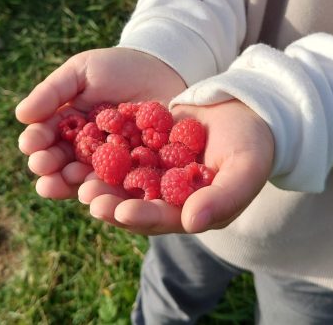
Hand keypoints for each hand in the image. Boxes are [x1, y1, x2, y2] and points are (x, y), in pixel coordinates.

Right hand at [15, 48, 185, 198]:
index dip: (36, 142)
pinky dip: (110, 188)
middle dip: (50, 168)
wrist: (165, 69)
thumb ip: (52, 92)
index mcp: (66, 127)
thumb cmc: (118, 67)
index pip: (45, 138)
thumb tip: (20, 115)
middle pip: (61, 164)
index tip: (30, 144)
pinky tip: (100, 188)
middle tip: (43, 167)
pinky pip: (121, 183)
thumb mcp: (82, 71)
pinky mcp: (137, 172)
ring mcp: (111, 164)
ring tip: (67, 180)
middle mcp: (84, 150)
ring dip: (73, 183)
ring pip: (86, 179)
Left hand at [79, 99, 273, 234]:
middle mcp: (169, 197)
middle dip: (111, 203)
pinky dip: (105, 150)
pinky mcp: (147, 148)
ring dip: (101, 181)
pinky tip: (84, 145)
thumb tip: (192, 223)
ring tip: (78, 179)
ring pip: (122, 181)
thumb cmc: (254, 144)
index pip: (164, 219)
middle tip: (87, 197)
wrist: (248, 109)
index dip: (142, 216)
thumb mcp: (244, 171)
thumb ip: (222, 199)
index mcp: (193, 211)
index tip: (120, 213)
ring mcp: (156, 172)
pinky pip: (122, 151)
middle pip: (135, 204)